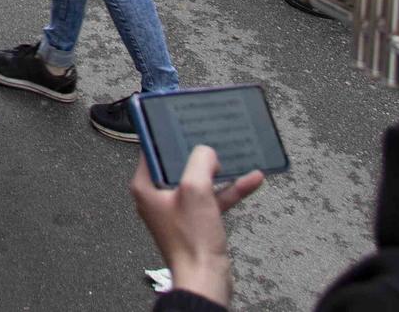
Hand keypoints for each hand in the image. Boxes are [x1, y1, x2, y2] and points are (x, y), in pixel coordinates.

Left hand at [131, 147, 263, 306]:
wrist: (205, 279)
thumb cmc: (192, 239)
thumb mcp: (195, 189)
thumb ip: (200, 162)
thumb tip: (206, 152)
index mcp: (146, 186)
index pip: (153, 150)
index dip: (167, 134)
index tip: (180, 120)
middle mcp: (158, 196)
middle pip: (178, 164)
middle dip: (197, 151)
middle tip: (211, 132)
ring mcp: (178, 209)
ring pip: (199, 181)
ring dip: (219, 170)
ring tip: (237, 153)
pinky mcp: (196, 221)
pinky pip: (212, 199)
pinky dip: (229, 189)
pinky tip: (252, 179)